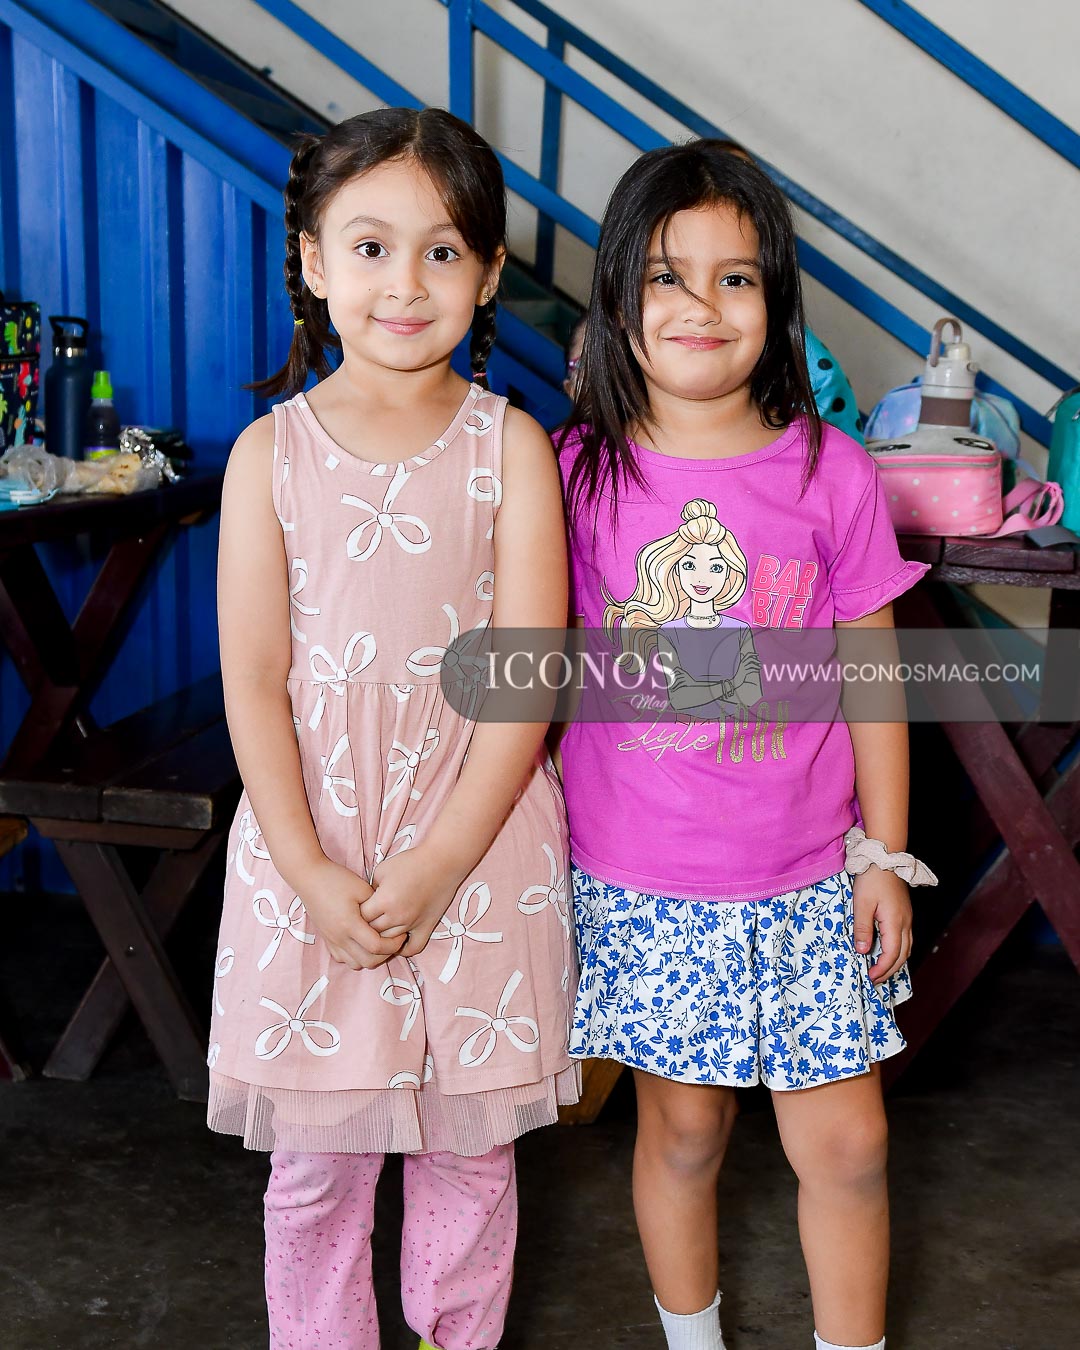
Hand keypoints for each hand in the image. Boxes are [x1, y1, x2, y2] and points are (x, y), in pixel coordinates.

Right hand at [299, 857, 407, 970]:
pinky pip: (343, 959)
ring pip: (355, 964)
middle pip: (367, 961)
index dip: (393, 944)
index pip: (376, 947)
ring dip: (370, 958)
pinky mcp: (327, 939)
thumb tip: (389, 919)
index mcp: (349, 924)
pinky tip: (362, 943)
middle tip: (394, 941)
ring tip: (379, 943)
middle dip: (385, 955)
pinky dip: (356, 956)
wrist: (309, 877)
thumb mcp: (362, 888)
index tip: (401, 934)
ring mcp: (331, 940)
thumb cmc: (336, 879)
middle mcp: (339, 937)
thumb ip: (377, 907)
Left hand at [360, 845, 462, 959]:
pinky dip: (402, 949)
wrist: (441, 862)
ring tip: (379, 930)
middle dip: (367, 927)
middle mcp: (397, 916)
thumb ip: (370, 889)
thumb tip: (366, 904)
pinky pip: (412, 948)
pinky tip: (397, 942)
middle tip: (366, 920)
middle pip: (373, 932)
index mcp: (384, 900)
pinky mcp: (426, 927)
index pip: (361, 917)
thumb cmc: (410, 862)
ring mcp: (413, 924)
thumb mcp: (382, 870)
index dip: (357, 913)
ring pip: (389, 942)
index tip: (358, 908)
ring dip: (382, 937)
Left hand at [668, 667, 698, 690]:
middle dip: (672, 682)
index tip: (670, 674)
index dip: (673, 670)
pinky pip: (680, 685)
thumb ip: (679, 678)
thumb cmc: (689, 682)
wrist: (696, 685)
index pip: (678, 668)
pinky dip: (676, 688)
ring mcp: (686, 678)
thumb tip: (672, 680)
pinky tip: (673, 690)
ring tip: (670, 689)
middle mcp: (685, 674)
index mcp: (684, 672)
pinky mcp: (687, 682)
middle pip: (676, 676)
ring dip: (673, 685)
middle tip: (669, 686)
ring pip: (678, 681)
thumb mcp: (685, 678)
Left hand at [852, 868, 912, 984]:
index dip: (882, 969)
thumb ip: (863, 928)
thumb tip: (863, 951)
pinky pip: (905, 939)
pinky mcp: (904, 913)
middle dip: (890, 971)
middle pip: (903, 955)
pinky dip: (898, 951)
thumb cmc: (871, 878)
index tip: (870, 978)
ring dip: (895, 962)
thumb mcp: (861, 903)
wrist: (884, 856)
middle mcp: (905, 923)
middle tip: (875, 981)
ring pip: (907, 948)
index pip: (892, 954)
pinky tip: (888, 952)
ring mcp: (907, 918)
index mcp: (895, 922)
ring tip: (881, 971)